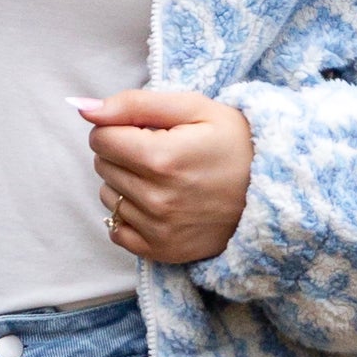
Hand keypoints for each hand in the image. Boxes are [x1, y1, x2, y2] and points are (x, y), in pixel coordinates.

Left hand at [78, 86, 253, 266]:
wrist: (273, 190)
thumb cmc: (235, 142)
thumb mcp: (193, 107)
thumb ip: (134, 104)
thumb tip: (82, 108)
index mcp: (162, 158)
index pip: (100, 138)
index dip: (121, 128)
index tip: (149, 131)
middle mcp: (157, 199)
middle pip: (103, 166)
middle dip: (124, 153)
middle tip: (162, 153)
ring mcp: (159, 229)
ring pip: (107, 197)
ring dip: (126, 183)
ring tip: (165, 179)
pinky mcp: (162, 251)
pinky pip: (117, 231)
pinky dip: (131, 215)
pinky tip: (160, 204)